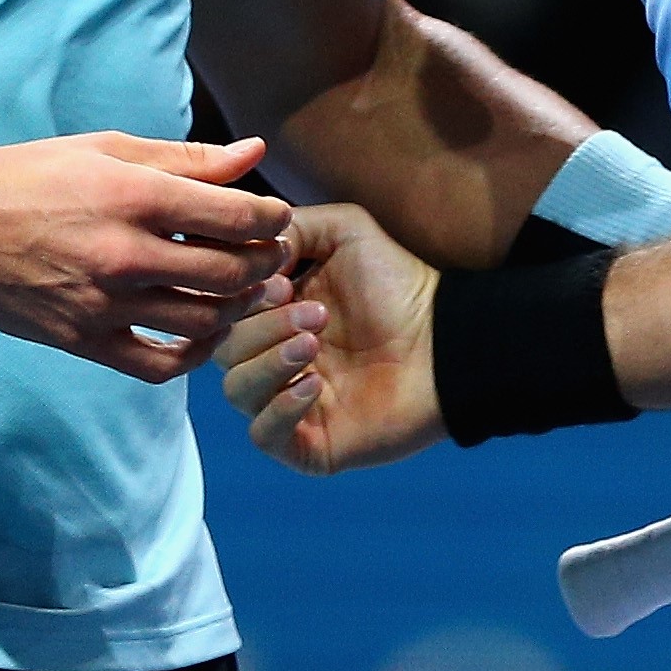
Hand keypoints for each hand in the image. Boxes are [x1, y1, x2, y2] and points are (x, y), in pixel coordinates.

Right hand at [0, 132, 295, 383]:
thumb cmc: (33, 176)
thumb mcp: (109, 149)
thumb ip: (188, 158)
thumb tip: (254, 154)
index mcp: (136, 197)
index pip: (238, 216)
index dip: (273, 218)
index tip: (276, 218)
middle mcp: (125, 254)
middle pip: (231, 274)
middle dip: (266, 264)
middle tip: (272, 256)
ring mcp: (104, 304)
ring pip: (203, 322)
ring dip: (238, 309)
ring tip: (245, 292)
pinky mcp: (83, 340)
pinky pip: (159, 366)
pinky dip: (193, 355)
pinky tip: (202, 334)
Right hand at [211, 203, 443, 473]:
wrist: (447, 340)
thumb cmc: (399, 285)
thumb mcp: (345, 231)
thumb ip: (291, 226)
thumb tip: (248, 245)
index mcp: (273, 316)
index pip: (222, 313)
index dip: (240, 299)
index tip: (281, 282)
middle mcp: (273, 360)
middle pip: (223, 351)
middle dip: (262, 328)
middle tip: (315, 314)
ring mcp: (289, 404)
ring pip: (237, 391)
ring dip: (268, 364)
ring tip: (313, 344)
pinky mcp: (308, 444)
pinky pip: (264, 435)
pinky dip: (280, 408)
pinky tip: (315, 384)